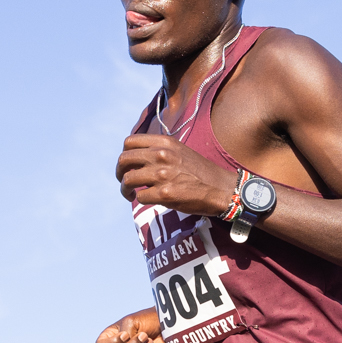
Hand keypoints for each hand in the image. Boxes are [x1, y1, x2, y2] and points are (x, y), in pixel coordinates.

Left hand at [117, 135, 233, 215]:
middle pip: (124, 160)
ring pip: (128, 179)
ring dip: (125, 189)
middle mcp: (161, 155)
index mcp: (164, 142)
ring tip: (130, 194)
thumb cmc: (200, 173)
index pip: (129, 142)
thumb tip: (137, 158)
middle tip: (124, 181)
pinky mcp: (165, 194)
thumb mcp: (180, 152)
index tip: (128, 165)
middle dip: (120, 173)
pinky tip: (147, 200)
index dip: (124, 155)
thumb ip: (160, 151)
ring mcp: (162, 174)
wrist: (221, 189)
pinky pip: (140, 197)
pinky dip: (140, 200)